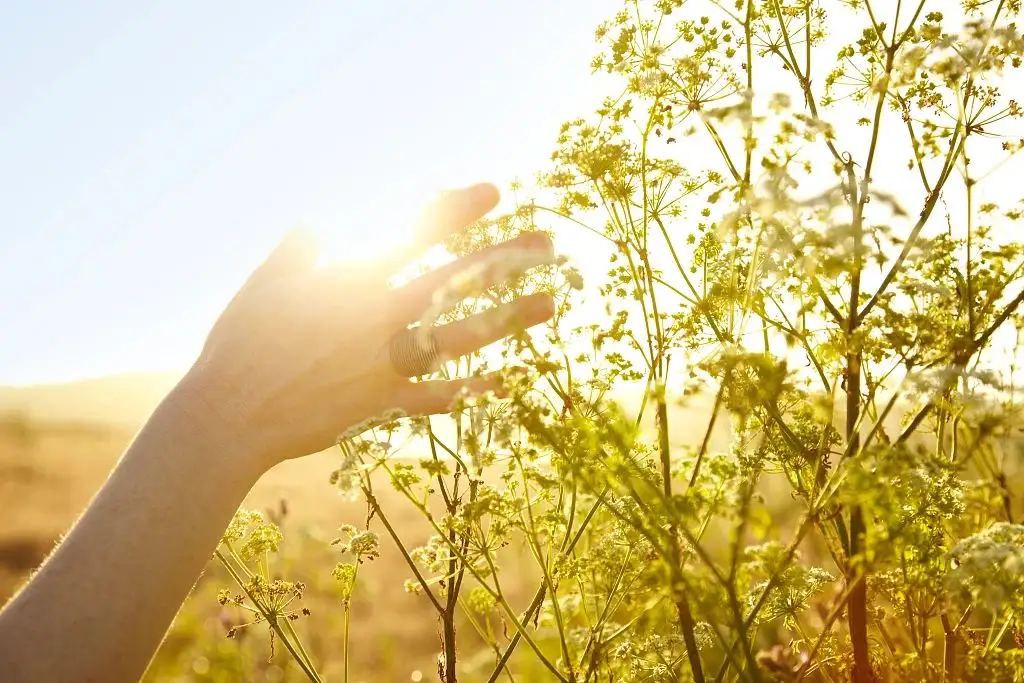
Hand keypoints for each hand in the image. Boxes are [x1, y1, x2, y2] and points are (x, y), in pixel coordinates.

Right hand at [173, 183, 553, 471]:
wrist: (229, 415)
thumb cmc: (239, 343)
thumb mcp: (264, 283)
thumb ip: (298, 249)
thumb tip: (317, 219)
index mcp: (350, 279)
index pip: (415, 233)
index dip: (458, 209)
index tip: (494, 191)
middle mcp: (377, 317)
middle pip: (455, 281)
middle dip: (505, 259)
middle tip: (548, 245)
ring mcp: (384, 361)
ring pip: (460, 336)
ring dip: (509, 319)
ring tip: (550, 305)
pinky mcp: (381, 402)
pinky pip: (436, 397)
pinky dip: (471, 390)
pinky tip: (507, 382)